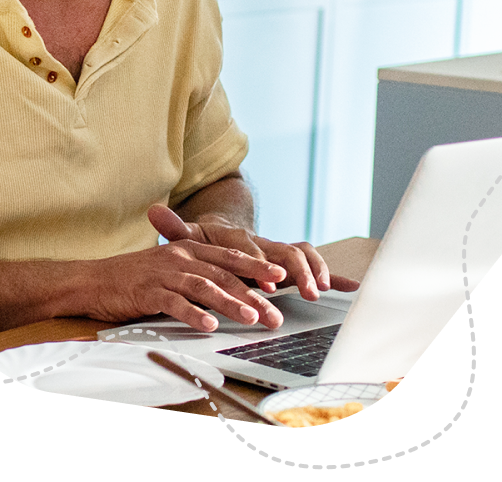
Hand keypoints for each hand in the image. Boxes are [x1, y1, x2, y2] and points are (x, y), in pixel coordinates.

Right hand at [85, 237, 288, 331]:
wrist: (93, 280)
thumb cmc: (135, 277)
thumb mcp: (171, 267)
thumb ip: (200, 273)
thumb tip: (234, 288)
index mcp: (189, 248)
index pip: (230, 257)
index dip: (257, 266)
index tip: (280, 277)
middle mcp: (180, 257)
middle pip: (224, 275)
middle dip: (253, 294)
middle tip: (273, 312)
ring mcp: (164, 273)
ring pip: (204, 287)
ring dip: (230, 303)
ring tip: (250, 318)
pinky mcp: (148, 292)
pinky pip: (175, 303)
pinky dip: (194, 314)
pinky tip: (208, 325)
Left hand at [148, 205, 359, 301]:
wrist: (224, 229)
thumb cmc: (206, 239)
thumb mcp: (187, 234)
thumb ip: (175, 227)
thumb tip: (153, 210)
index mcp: (238, 237)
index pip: (251, 249)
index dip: (259, 264)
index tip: (267, 280)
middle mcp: (262, 242)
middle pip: (284, 251)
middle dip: (296, 272)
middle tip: (305, 292)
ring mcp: (277, 251)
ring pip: (301, 254)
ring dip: (314, 271)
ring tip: (320, 292)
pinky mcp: (288, 262)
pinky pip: (314, 264)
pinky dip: (333, 274)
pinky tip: (349, 287)